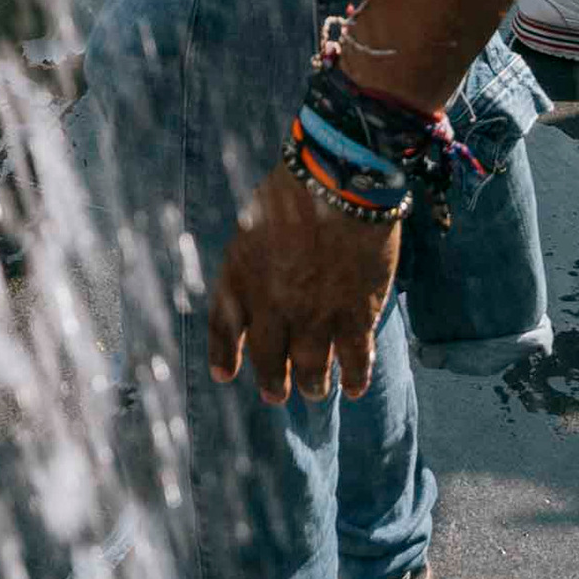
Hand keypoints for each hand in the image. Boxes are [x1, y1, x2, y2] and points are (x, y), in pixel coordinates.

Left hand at [207, 159, 401, 404]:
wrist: (337, 184)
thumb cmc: (292, 192)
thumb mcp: (252, 222)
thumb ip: (250, 259)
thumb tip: (255, 277)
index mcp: (239, 277)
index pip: (224, 328)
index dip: (224, 355)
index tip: (225, 375)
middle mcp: (272, 307)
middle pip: (268, 360)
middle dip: (273, 383)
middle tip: (276, 395)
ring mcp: (314, 316)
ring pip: (310, 370)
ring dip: (313, 385)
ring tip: (316, 391)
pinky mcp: (354, 316)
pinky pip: (354, 361)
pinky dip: (355, 378)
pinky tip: (355, 387)